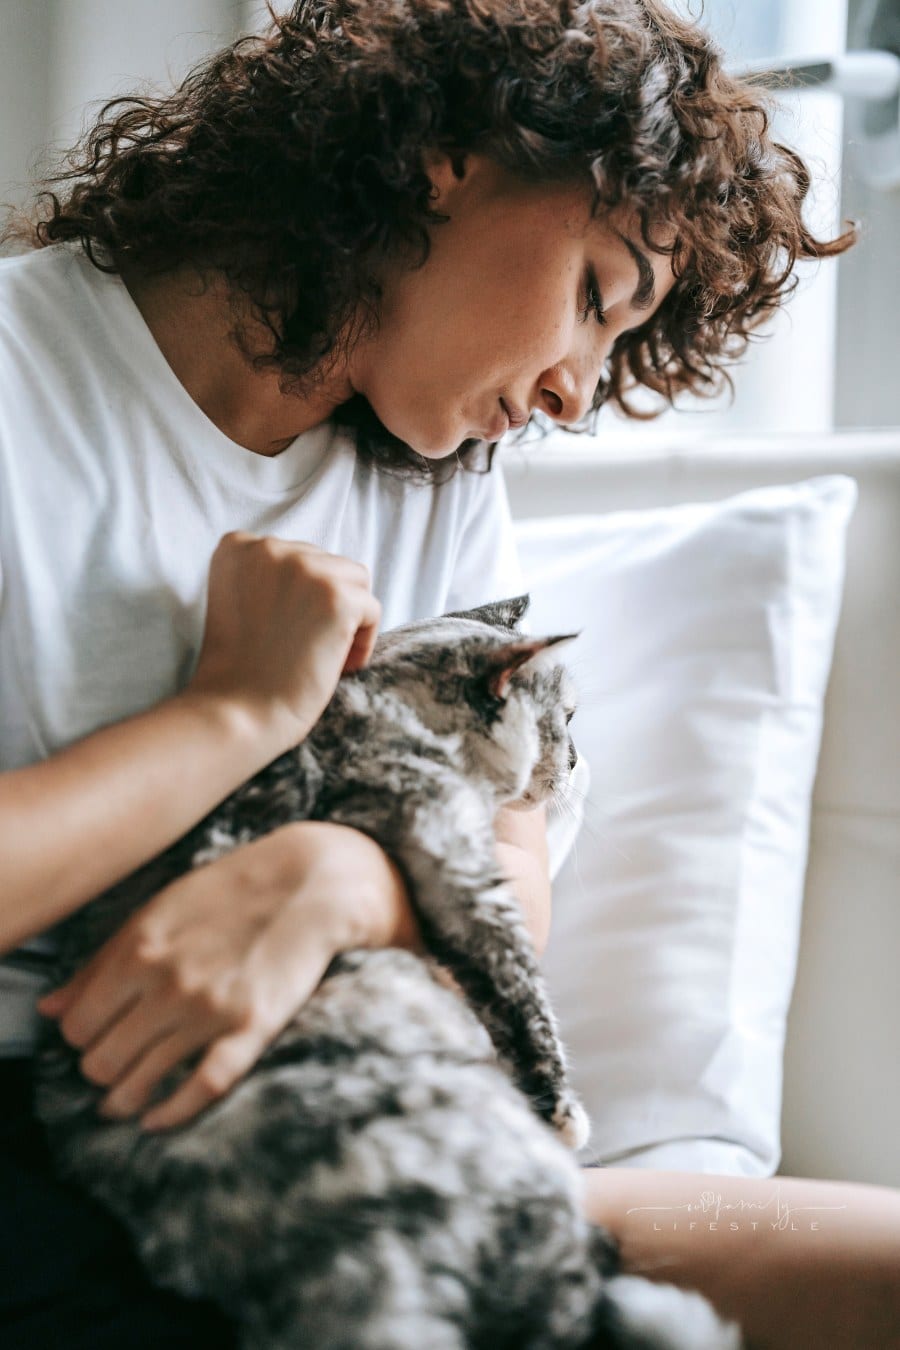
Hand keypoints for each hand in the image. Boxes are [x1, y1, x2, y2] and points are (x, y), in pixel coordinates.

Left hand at [37, 822, 407, 1130]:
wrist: (308, 883)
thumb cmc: (229, 891)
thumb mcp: (156, 912)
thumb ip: (100, 961)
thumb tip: (50, 1009)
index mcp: (139, 950)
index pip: (77, 1024)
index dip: (79, 1038)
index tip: (92, 1037)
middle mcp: (168, 983)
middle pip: (101, 1061)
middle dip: (99, 1070)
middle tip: (110, 1067)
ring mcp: (210, 1010)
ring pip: (141, 1082)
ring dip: (123, 1100)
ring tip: (123, 1101)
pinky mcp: (251, 1029)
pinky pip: (202, 1088)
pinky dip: (171, 1114)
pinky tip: (157, 1120)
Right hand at [188, 532, 381, 750]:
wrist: (236, 712)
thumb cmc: (239, 671)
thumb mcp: (239, 602)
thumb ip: (270, 577)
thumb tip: (325, 574)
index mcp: (238, 546)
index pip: (297, 554)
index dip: (302, 597)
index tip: (286, 631)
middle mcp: (268, 547)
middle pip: (328, 563)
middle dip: (326, 605)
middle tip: (305, 649)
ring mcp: (305, 568)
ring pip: (356, 581)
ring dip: (349, 618)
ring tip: (324, 655)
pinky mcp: (337, 596)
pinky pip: (372, 609)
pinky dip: (362, 642)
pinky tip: (336, 667)